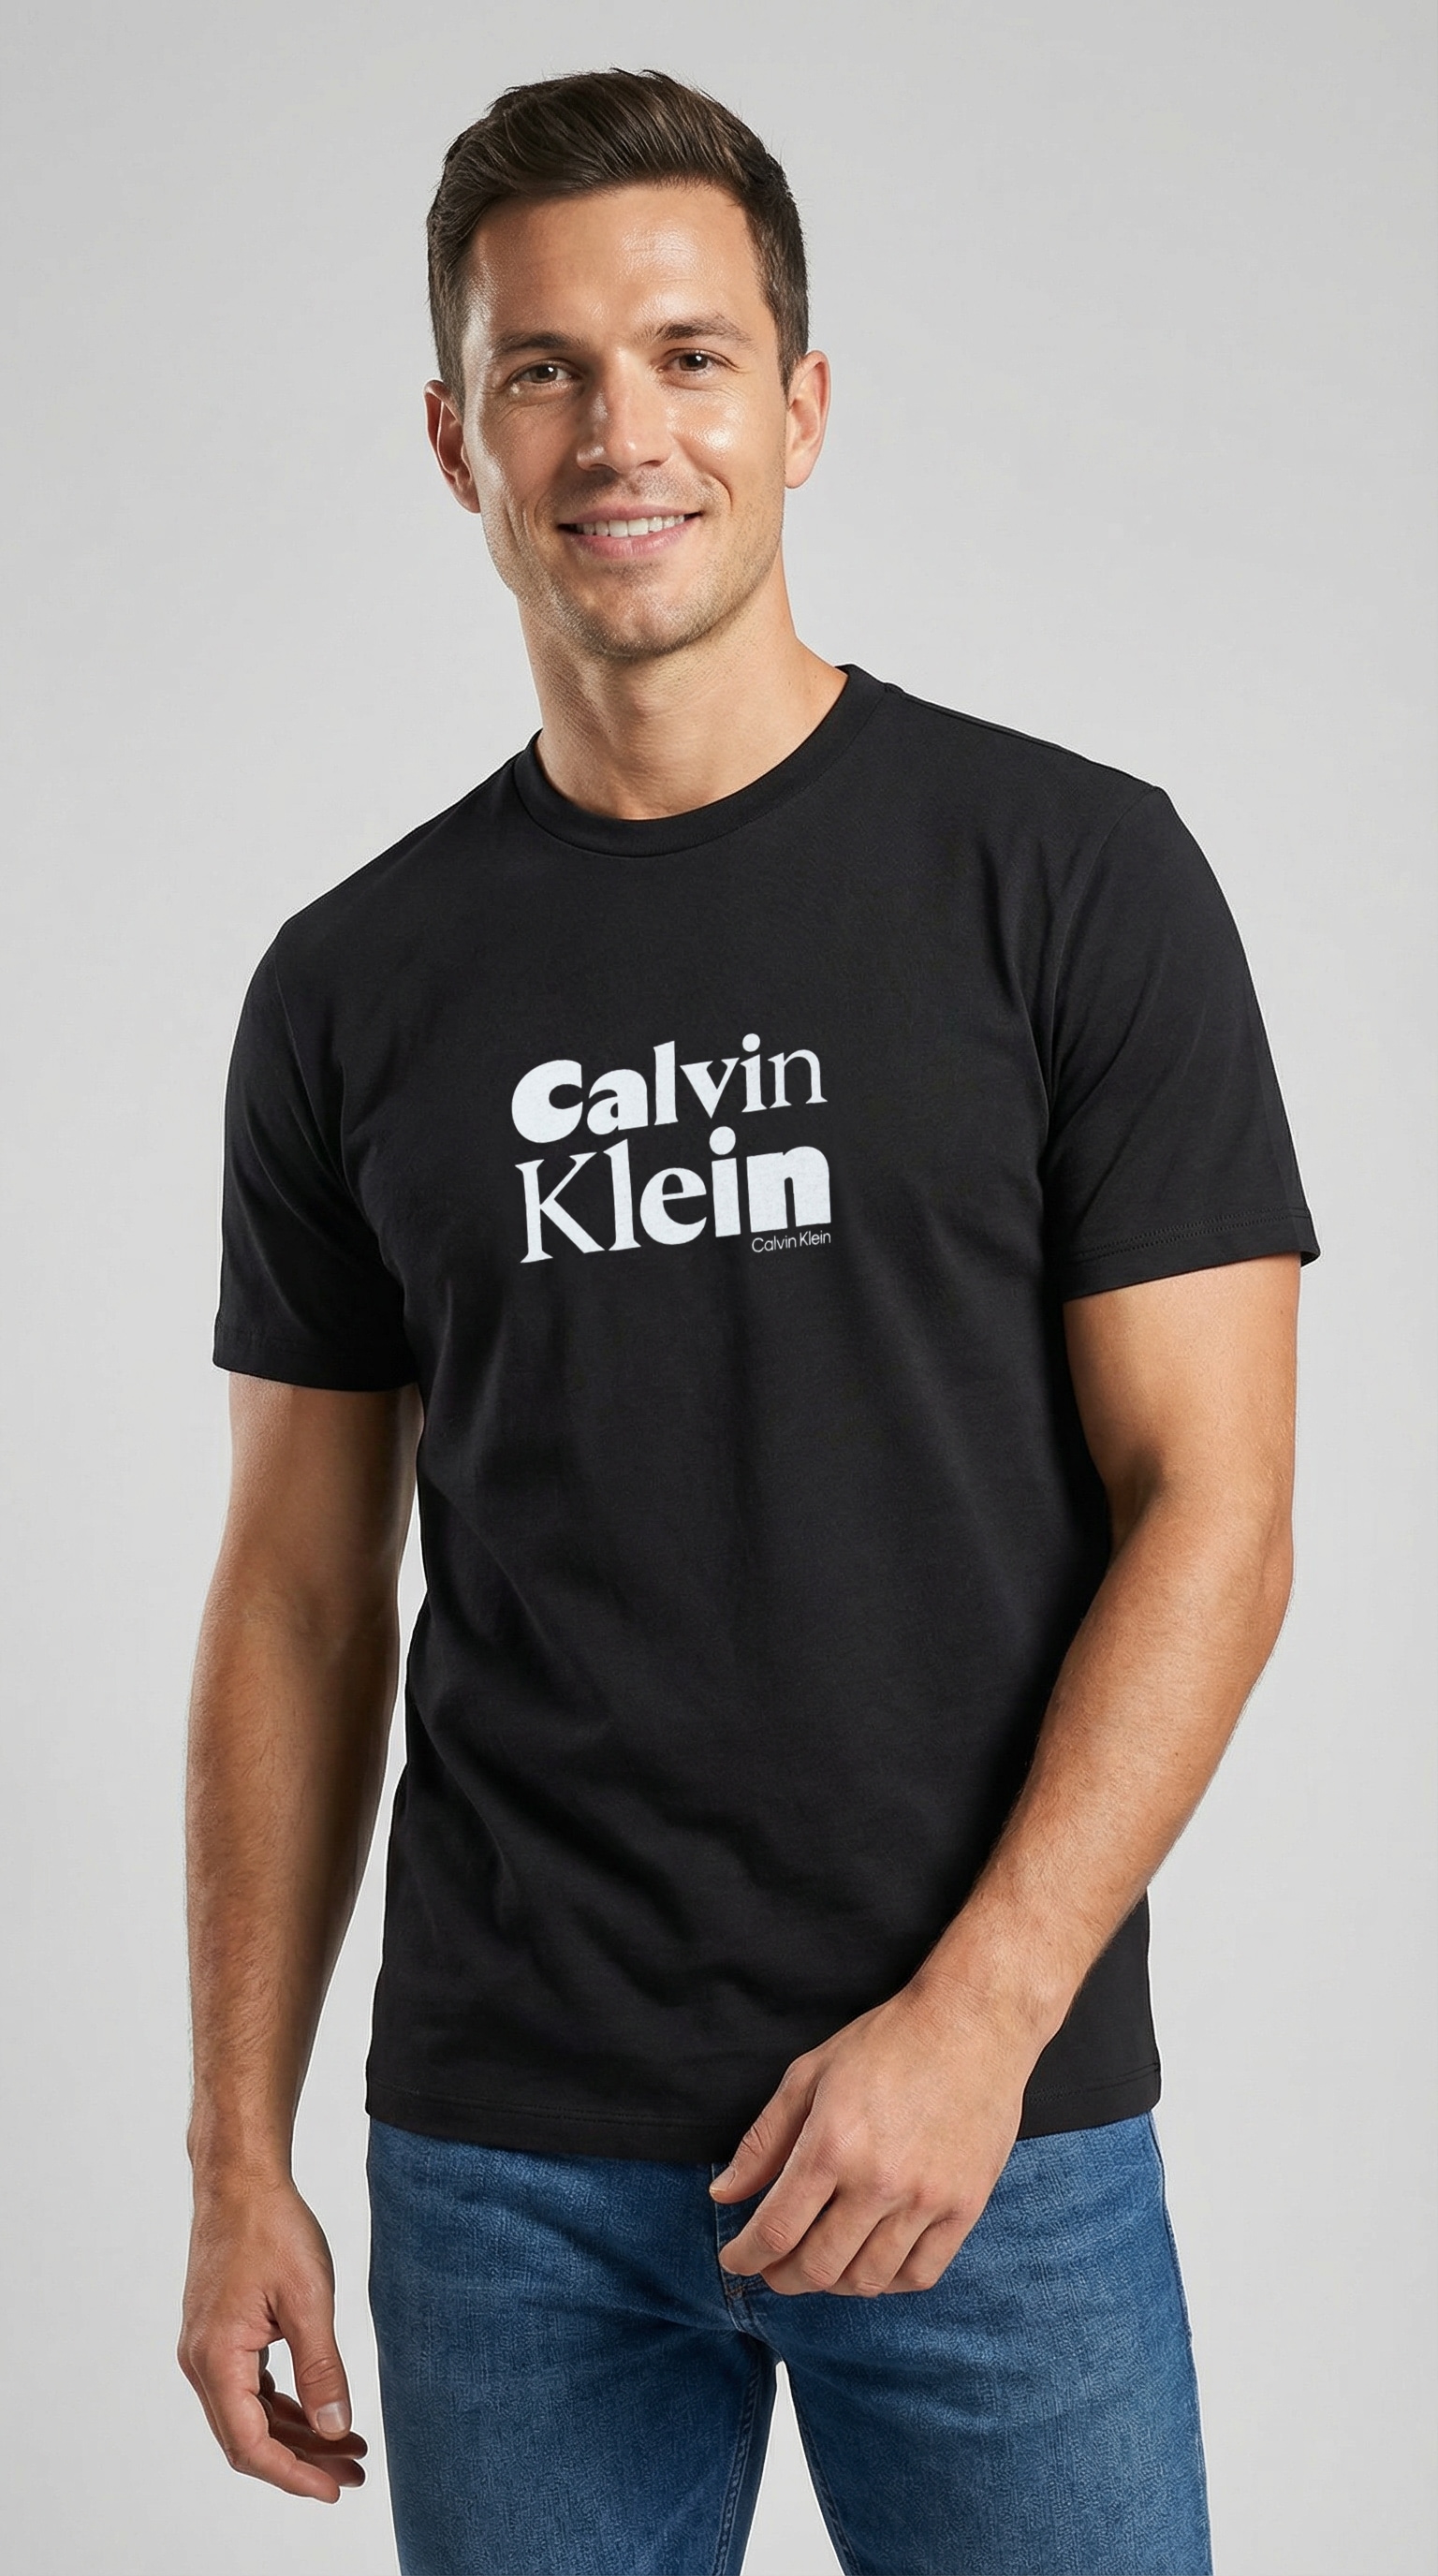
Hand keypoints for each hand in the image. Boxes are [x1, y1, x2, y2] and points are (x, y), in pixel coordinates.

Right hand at [178, 2173, 366, 2500]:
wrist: (240, 2180)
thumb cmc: (270, 2228)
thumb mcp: (308, 2299)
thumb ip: (321, 2368)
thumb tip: (335, 2428)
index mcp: (216, 2359)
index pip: (250, 2445)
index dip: (293, 2475)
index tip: (333, 2490)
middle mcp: (201, 2363)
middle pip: (248, 2437)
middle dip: (302, 2460)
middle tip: (354, 2472)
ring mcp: (207, 2350)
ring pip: (250, 2415)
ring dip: (296, 2434)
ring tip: (348, 2447)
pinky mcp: (219, 2335)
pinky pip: (249, 2388)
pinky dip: (283, 2405)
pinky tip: (319, 2411)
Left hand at [709, 1980, 1035, 2295]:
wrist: (972, 2024)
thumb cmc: (887, 2043)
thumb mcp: (809, 2075)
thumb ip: (763, 2141)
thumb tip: (723, 2195)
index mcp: (831, 2145)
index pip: (776, 2230)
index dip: (746, 2258)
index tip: (735, 2261)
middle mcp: (878, 2181)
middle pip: (818, 2267)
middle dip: (783, 2277)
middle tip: (774, 2267)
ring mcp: (926, 2199)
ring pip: (867, 2280)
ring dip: (833, 2283)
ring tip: (821, 2263)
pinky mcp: (965, 2208)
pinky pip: (920, 2275)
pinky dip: (888, 2282)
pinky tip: (873, 2260)